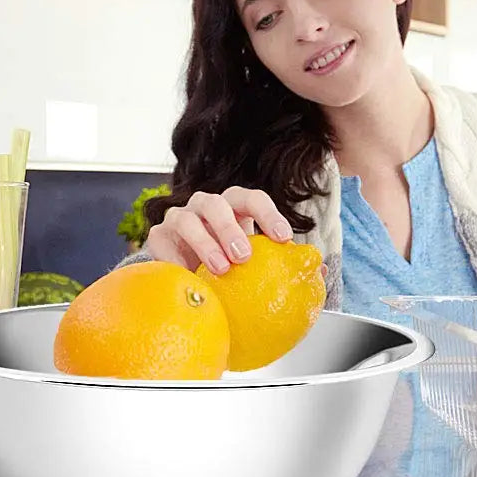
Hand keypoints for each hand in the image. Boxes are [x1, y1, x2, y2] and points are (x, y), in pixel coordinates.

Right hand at [145, 186, 293, 274]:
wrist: (184, 277)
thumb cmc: (225, 266)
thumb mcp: (252, 263)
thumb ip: (278, 262)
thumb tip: (318, 269)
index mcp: (234, 208)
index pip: (253, 199)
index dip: (269, 215)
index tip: (284, 239)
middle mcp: (206, 206)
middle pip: (217, 204)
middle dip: (231, 228)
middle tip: (244, 255)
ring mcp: (179, 218)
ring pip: (189, 219)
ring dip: (206, 242)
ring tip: (220, 268)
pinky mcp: (158, 236)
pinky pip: (163, 242)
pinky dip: (176, 259)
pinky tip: (188, 276)